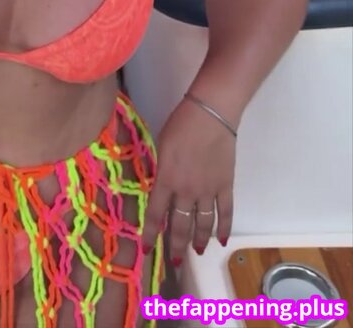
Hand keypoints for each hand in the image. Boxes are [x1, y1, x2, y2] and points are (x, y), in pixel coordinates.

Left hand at [142, 98, 235, 262]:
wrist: (210, 114)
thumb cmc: (181, 124)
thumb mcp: (162, 147)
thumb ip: (161, 171)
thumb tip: (160, 187)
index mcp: (166, 179)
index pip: (155, 214)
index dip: (151, 234)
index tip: (147, 249)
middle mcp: (186, 191)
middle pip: (180, 225)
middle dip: (176, 245)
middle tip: (175, 260)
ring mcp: (208, 191)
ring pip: (203, 224)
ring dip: (199, 240)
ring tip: (197, 251)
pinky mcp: (226, 186)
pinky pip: (226, 212)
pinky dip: (224, 228)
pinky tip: (221, 240)